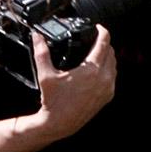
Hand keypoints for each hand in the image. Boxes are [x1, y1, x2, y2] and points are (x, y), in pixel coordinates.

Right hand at [32, 25, 116, 139]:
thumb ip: (41, 52)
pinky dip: (108, 69)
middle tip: (94, 39)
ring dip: (107, 55)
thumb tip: (37, 36)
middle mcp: (103, 78)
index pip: (104, 42)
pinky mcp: (107, 97)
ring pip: (113, 64)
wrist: (59, 124)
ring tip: (96, 52)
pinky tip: (98, 69)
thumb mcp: (46, 75)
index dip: (102, 31)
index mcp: (92, 70)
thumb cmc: (53, 101)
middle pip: (111, 51)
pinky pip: (113, 77)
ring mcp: (107, 88)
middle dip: (104, 43)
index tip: (97, 27)